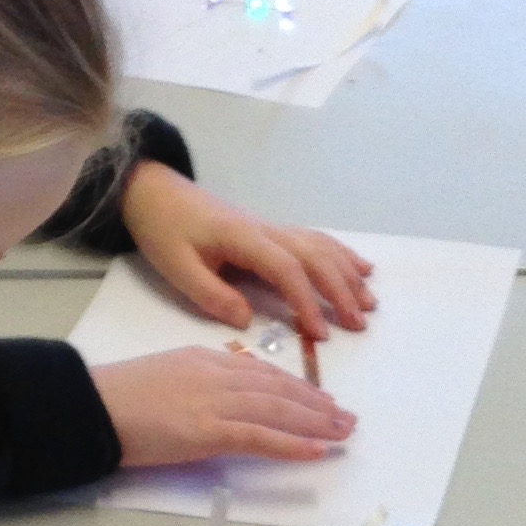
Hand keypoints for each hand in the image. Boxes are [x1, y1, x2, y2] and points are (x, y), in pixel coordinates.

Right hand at [94, 345, 352, 467]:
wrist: (88, 405)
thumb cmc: (117, 398)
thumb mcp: (166, 376)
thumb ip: (199, 384)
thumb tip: (226, 401)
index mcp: (206, 359)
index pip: (262, 372)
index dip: (297, 387)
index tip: (321, 399)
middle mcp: (217, 374)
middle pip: (278, 388)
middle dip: (317, 404)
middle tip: (347, 418)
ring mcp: (213, 401)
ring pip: (277, 410)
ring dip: (315, 423)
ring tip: (344, 433)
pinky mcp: (206, 431)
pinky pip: (259, 437)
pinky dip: (291, 444)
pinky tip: (317, 452)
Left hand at [120, 161, 374, 337]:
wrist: (155, 192)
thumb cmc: (164, 229)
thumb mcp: (176, 267)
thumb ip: (211, 294)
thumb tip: (246, 320)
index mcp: (244, 239)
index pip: (287, 270)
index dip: (307, 301)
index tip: (319, 333)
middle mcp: (266, 230)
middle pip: (315, 257)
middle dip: (340, 290)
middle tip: (358, 325)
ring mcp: (272, 228)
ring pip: (321, 247)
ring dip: (348, 274)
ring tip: (369, 303)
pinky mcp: (271, 231)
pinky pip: (315, 240)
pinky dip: (341, 254)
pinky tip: (361, 269)